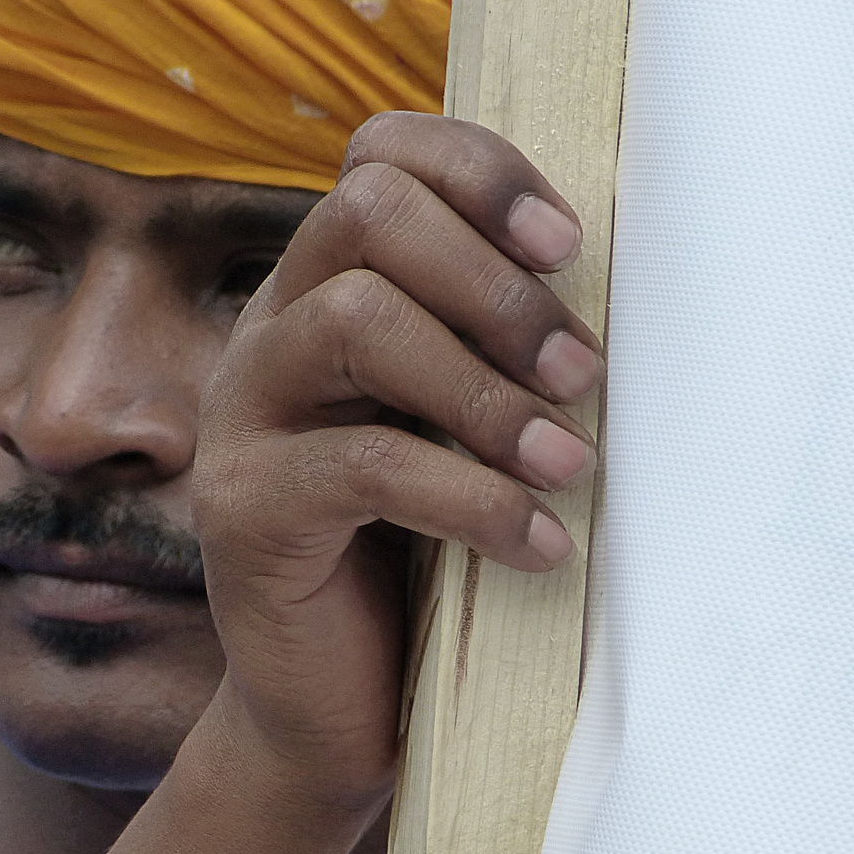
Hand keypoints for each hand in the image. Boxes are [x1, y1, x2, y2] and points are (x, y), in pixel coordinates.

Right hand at [191, 112, 601, 814]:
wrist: (339, 695)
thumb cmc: (425, 543)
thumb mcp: (461, 420)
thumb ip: (494, 344)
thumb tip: (612, 284)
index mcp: (327, 286)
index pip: (377, 158)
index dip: (477, 171)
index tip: (568, 244)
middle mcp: (272, 327)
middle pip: (365, 212)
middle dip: (495, 285)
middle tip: (582, 373)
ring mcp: (244, 411)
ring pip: (358, 319)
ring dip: (487, 389)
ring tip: (569, 460)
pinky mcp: (241, 505)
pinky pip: (364, 463)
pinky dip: (473, 498)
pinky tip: (540, 546)